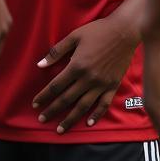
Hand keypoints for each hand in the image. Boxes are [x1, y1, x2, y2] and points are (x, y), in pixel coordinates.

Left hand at [31, 14, 138, 133]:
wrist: (124, 31)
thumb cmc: (98, 31)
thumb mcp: (74, 36)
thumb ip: (56, 51)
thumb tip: (40, 65)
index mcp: (76, 66)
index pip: (56, 86)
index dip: (44, 96)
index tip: (35, 104)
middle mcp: (88, 79)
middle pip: (66, 99)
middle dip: (52, 110)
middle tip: (42, 119)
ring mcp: (101, 84)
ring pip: (83, 106)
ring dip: (70, 119)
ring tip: (60, 129)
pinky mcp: (113, 86)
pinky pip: (104, 105)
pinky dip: (96, 115)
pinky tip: (89, 123)